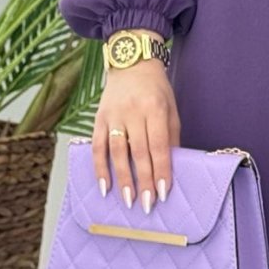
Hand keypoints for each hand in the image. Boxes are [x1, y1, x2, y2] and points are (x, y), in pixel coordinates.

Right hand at [92, 59, 179, 212]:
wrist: (131, 62)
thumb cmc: (156, 89)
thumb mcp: (170, 108)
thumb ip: (170, 136)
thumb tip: (171, 167)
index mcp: (154, 108)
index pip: (158, 145)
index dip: (161, 170)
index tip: (163, 192)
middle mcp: (132, 112)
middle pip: (138, 152)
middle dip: (143, 181)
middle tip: (146, 205)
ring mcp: (113, 115)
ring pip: (116, 151)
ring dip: (122, 178)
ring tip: (127, 200)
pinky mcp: (98, 118)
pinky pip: (97, 146)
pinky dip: (99, 167)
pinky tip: (104, 186)